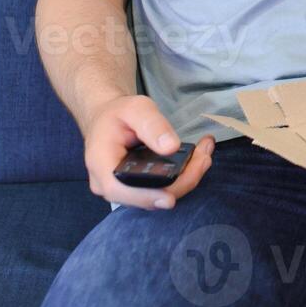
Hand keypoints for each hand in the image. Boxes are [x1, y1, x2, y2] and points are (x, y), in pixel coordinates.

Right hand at [82, 94, 214, 209]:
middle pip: (147, 196)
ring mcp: (123, 190)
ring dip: (186, 178)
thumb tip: (171, 147)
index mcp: (101, 164)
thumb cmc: (118, 113)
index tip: (171, 197)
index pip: (120, 189)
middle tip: (204, 156)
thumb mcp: (136, 109)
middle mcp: (109, 184)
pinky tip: (196, 159)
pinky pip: (161, 190)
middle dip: (181, 180)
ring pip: (159, 195)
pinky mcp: (137, 189)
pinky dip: (182, 177)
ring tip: (204, 153)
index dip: (146, 197)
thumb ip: (152, 125)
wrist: (108, 118)